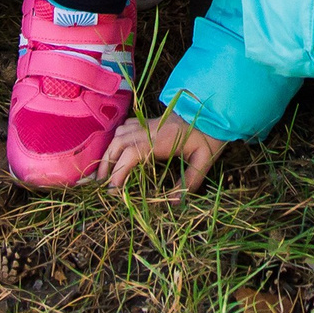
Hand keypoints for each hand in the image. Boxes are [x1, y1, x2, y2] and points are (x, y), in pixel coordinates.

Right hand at [101, 114, 228, 189]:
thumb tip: (174, 203)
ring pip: (119, 134)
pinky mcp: (148, 121)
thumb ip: (190, 181)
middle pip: (118, 143)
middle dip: (107, 163)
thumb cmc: (209, 136)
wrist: (211, 109)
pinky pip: (125, 127)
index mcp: (162, 139)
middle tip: (101, 184)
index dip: (119, 170)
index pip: (132, 153)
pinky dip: (116, 140)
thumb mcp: (204, 160)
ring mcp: (147, 123)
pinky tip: (115, 152)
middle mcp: (149, 129)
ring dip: (109, 152)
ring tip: (105, 171)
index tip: (114, 189)